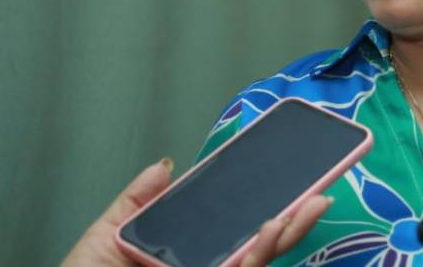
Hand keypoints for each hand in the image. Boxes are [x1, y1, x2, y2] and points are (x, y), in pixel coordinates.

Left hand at [62, 158, 330, 266]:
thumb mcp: (103, 240)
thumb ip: (135, 203)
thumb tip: (165, 165)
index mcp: (183, 258)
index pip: (228, 231)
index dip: (258, 204)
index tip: (282, 174)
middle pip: (254, 247)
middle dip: (290, 218)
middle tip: (319, 188)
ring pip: (255, 262)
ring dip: (283, 234)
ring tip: (302, 207)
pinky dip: (256, 254)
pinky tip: (268, 230)